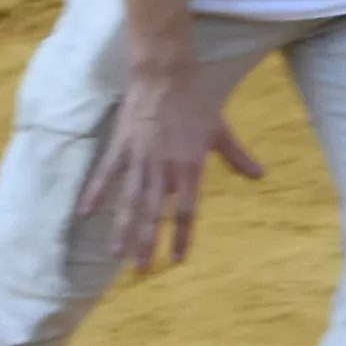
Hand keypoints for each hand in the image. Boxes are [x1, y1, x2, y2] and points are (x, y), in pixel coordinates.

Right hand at [82, 64, 263, 278]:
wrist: (167, 74)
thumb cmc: (197, 103)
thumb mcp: (221, 132)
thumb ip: (237, 157)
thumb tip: (260, 175)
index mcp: (190, 167)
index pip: (186, 212)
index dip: (181, 237)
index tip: (176, 260)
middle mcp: (164, 167)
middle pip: (154, 214)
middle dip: (146, 243)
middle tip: (140, 271)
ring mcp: (140, 157)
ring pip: (129, 200)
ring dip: (122, 229)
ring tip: (115, 255)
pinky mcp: (121, 145)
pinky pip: (106, 174)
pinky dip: (95, 193)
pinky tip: (85, 214)